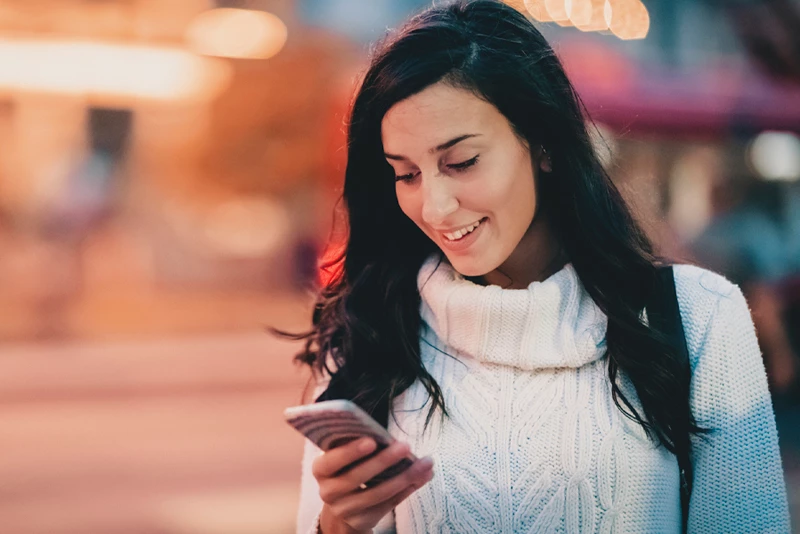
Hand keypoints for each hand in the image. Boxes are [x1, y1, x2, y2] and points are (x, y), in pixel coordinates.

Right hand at [313, 438, 433, 532]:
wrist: (341, 505)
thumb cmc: (347, 468)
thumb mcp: (344, 456)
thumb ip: (358, 444)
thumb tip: (387, 435)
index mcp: (321, 469)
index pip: (331, 461)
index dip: (350, 452)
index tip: (372, 440)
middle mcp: (328, 492)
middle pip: (357, 478)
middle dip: (383, 461)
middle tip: (405, 446)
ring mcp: (345, 509)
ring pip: (377, 494)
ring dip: (404, 477)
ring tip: (425, 463)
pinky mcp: (362, 520)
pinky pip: (388, 505)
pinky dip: (407, 489)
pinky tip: (423, 476)